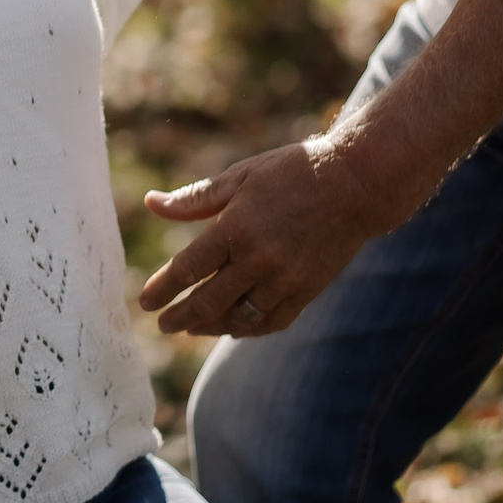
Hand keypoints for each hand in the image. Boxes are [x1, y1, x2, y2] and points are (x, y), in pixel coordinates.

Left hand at [138, 134, 412, 337]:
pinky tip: (233, 327)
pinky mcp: (307, 291)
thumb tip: (150, 203)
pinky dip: (249, 328)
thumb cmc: (292, 173)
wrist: (356, 185)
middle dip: (180, 317)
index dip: (162, 289)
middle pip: (207, 301)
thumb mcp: (239, 177)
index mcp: (235, 228)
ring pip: (239, 318)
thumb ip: (194, 199)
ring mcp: (284, 280)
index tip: (146, 301)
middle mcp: (258, 260)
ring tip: (192, 328)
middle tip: (163, 324)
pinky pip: (272, 321)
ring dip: (211, 326)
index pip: (187, 269)